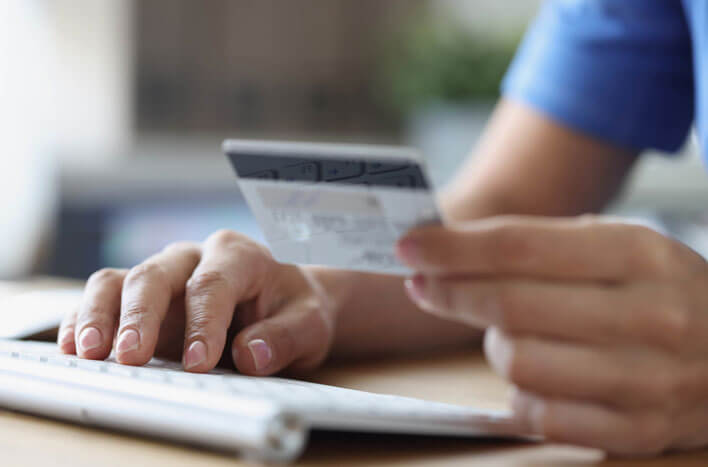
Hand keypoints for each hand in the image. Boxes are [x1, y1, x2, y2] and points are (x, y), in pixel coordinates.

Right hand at [58, 230, 334, 374]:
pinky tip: (75, 347)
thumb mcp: (309, 324)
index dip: (202, 323)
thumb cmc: (294, 310)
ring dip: (100, 315)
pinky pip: (106, 300)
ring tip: (90, 352)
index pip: (212, 284)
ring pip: (120, 281)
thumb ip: (284, 337)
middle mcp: (193, 258)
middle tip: (130, 357)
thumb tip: (248, 355)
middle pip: (156, 275)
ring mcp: (164, 276)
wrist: (285, 305)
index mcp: (238, 256)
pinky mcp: (143, 300)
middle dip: (140, 316)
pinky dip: (86, 320)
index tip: (197, 363)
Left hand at [396, 215, 707, 455]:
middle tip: (424, 284)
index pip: (520, 248)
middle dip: (450, 292)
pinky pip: (540, 414)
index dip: (452, 249)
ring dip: (494, 343)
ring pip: (517, 361)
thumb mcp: (618, 246)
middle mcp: (648, 315)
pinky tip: (531, 373)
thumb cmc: (661, 291)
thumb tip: (446, 249)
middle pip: (509, 305)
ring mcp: (647, 380)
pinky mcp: (638, 431)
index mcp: (640, 253)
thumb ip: (538, 244)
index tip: (410, 247)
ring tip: (507, 331)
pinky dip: (521, 391)